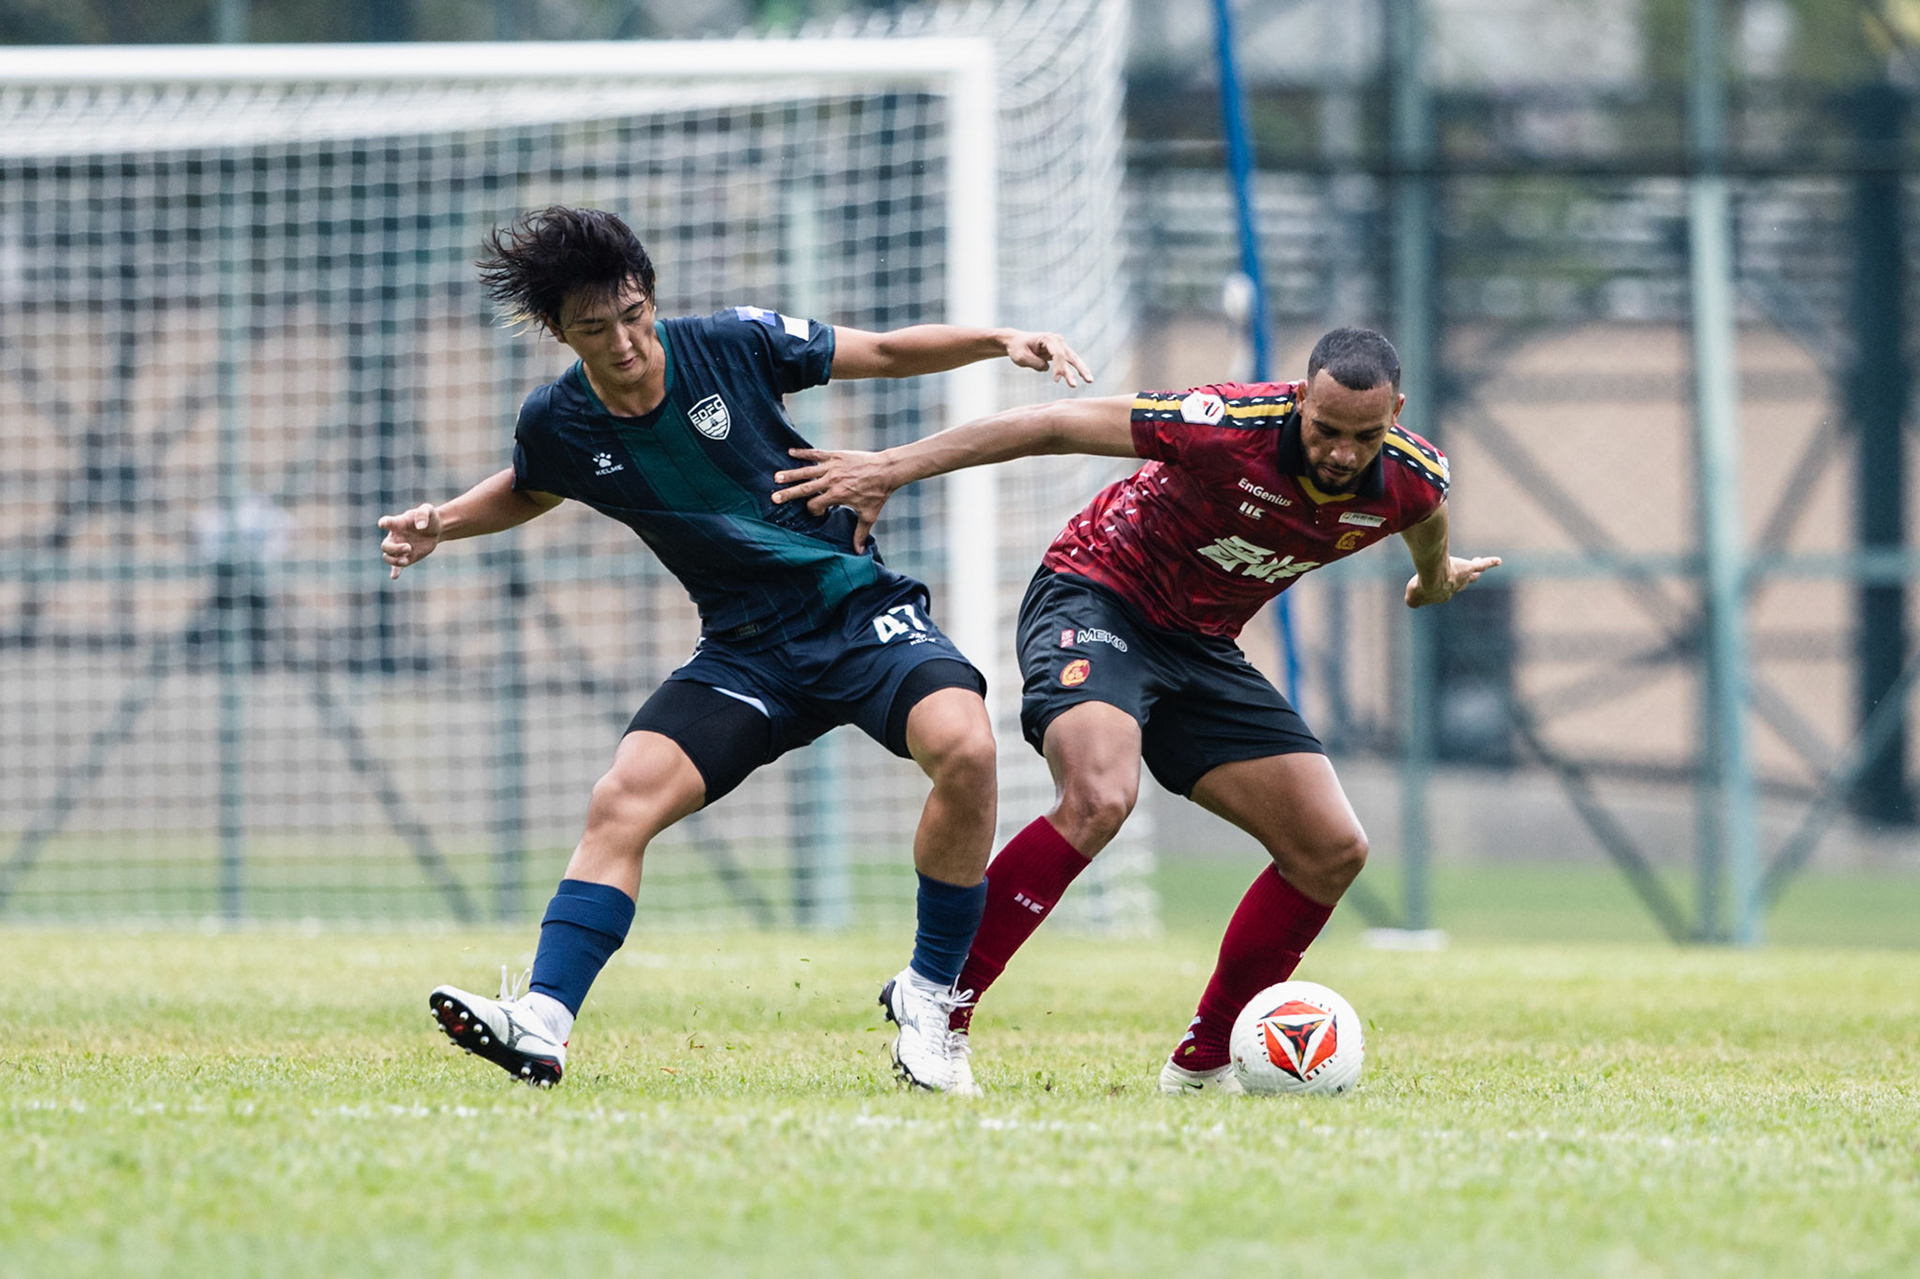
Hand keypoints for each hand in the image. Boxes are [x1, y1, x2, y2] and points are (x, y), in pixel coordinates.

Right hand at [378, 503, 441, 578]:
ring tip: (406, 559)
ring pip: (388, 557)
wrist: (435, 530)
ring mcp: (399, 548)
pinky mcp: (407, 557)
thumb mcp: (428, 510)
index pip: (387, 522)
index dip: (384, 523)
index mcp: (398, 523)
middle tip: (408, 547)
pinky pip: (397, 566)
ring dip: (394, 560)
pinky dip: (395, 571)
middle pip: (385, 545)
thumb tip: (420, 527)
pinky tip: (394, 577)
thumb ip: (423, 514)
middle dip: (395, 549)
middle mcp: (395, 536)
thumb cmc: (429, 517)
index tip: (383, 524)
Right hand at [771, 449, 895, 550]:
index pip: (815, 505)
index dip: (812, 511)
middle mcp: (832, 481)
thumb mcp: (869, 515)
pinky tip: (790, 453)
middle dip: (789, 493)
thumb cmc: (878, 493)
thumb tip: (859, 552)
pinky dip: (803, 453)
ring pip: (807, 471)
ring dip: (791, 474)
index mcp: (838, 495)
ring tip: (776, 477)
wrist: (887, 470)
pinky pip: (816, 454)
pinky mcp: (836, 455)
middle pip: (806, 488)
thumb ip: (860, 533)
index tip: (816, 512)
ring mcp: (833, 467)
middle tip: (774, 497)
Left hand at [1005, 331, 1092, 387]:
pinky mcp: (1059, 353)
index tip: (1056, 380)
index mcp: (1048, 338)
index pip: (1058, 354)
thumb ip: (1035, 363)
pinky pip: (1070, 363)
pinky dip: (1077, 370)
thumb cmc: (1018, 348)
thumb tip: (1047, 369)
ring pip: (1074, 359)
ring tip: (1090, 381)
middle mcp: (1057, 340)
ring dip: (1082, 370)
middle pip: (1070, 356)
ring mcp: (1060, 346)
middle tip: (1087, 381)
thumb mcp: (1021, 357)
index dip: (1059, 367)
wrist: (1016, 342)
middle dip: (1079, 369)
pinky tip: (1085, 379)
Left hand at [1405, 555, 1500, 607]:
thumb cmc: (1421, 586)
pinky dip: (1490, 563)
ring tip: (1479, 562)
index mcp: (1443, 595)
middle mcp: (1455, 587)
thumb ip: (1412, 601)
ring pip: (1471, 575)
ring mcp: (1462, 578)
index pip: (1443, 591)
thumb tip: (1411, 603)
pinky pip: (1481, 566)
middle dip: (1462, 580)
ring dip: (1475, 570)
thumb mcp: (1411, 597)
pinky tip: (1498, 561)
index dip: (1438, 588)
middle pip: (1461, 583)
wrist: (1432, 577)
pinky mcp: (1467, 568)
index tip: (1430, 584)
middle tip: (1465, 576)